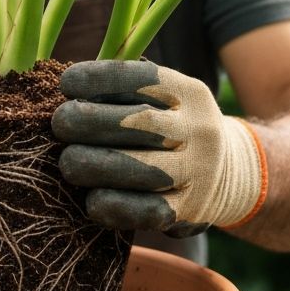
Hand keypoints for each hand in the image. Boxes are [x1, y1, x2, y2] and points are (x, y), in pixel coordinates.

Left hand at [52, 60, 266, 234]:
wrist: (229, 172)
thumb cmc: (171, 126)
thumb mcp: (164, 98)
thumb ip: (123, 89)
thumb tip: (66, 86)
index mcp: (189, 93)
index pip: (142, 79)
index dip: (98, 78)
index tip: (66, 83)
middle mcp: (199, 130)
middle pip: (139, 122)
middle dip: (88, 121)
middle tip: (60, 123)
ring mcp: (197, 172)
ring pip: (139, 168)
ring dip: (92, 164)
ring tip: (67, 161)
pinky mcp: (188, 212)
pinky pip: (144, 211)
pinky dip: (111, 205)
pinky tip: (90, 198)